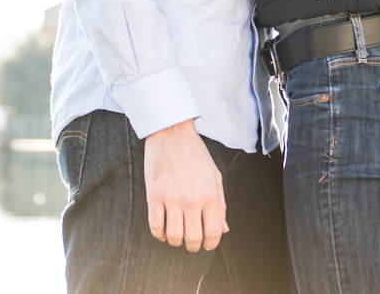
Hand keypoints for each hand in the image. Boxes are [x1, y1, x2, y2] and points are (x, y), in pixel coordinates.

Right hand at [143, 119, 226, 251]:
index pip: (214, 232)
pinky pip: (155, 226)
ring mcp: (172, 198)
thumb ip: (221, 204)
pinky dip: (159, 234)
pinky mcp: (154, 195)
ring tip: (176, 236)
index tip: (206, 244)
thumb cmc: (195, 154)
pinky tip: (162, 230)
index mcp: (210, 195)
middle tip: (191, 244)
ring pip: (173, 236)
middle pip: (192, 238)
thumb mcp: (214, 176)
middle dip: (193, 246)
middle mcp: (192, 199)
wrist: (172, 133)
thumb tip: (224, 230)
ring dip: (175, 242)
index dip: (211, 244)